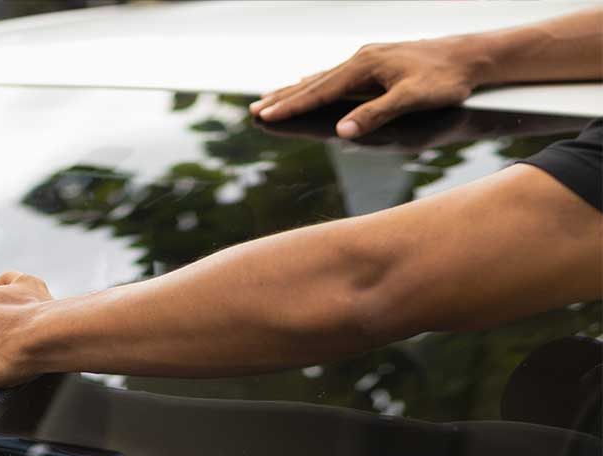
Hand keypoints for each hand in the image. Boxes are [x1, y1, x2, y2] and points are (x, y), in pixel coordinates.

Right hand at [249, 36, 488, 138]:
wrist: (470, 56)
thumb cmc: (445, 80)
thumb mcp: (413, 99)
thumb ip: (376, 114)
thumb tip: (341, 131)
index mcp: (364, 67)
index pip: (319, 90)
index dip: (291, 105)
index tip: (265, 115)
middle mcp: (361, 59)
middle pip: (313, 81)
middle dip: (283, 97)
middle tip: (254, 110)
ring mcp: (367, 59)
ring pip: (321, 77)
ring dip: (294, 90)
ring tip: (270, 98)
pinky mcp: (375, 62)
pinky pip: (335, 74)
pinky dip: (314, 81)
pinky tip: (308, 82)